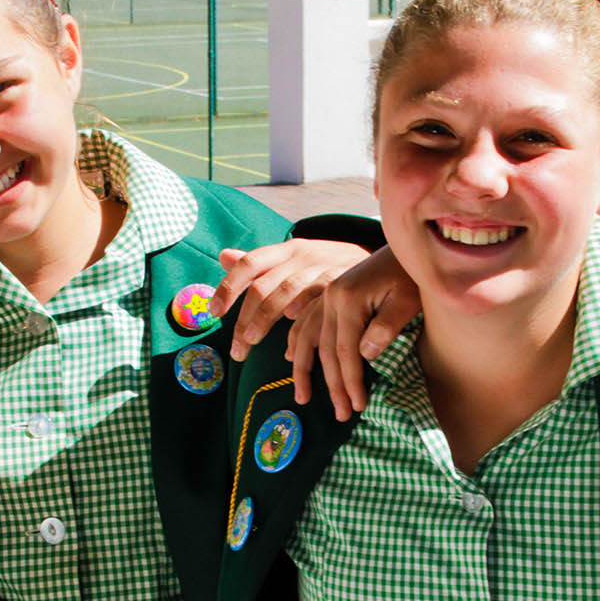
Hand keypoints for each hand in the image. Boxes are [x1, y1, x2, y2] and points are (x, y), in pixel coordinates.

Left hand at [213, 240, 368, 359]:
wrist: (386, 259)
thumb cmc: (332, 265)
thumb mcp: (297, 257)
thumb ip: (262, 263)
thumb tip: (222, 255)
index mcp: (288, 249)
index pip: (250, 263)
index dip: (229, 286)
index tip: (213, 312)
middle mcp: (303, 255)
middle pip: (265, 286)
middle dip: (247, 319)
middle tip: (238, 350)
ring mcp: (323, 268)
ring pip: (286, 293)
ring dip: (266, 320)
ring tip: (252, 344)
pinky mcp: (343, 283)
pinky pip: (317, 302)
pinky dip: (301, 316)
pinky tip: (291, 336)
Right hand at [284, 246, 418, 419]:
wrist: (407, 248)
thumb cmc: (412, 276)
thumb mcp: (408, 300)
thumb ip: (387, 326)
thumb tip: (365, 354)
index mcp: (349, 297)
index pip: (346, 351)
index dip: (351, 381)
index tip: (357, 406)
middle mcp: (331, 296)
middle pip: (326, 350)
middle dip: (333, 385)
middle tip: (342, 415)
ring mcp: (327, 295)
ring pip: (309, 338)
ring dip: (306, 370)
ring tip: (304, 398)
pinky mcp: (328, 294)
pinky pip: (305, 322)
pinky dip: (298, 342)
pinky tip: (293, 360)